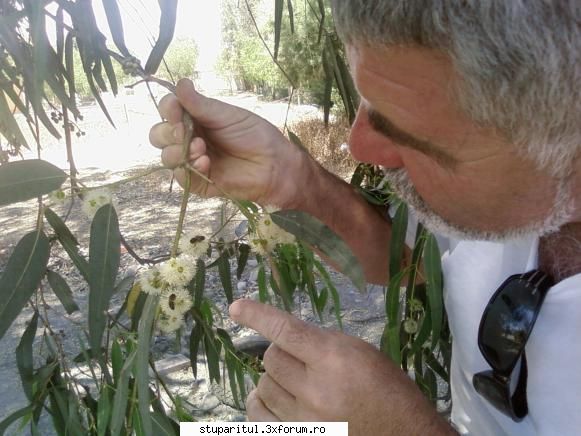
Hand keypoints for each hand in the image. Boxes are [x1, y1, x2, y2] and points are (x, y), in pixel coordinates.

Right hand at [148, 79, 311, 207]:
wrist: (273, 163)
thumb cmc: (254, 135)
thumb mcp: (227, 115)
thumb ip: (201, 104)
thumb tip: (180, 83)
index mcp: (195, 119)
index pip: (168, 111)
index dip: (167, 109)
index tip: (175, 107)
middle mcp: (189, 138)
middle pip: (159, 135)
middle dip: (167, 132)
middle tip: (183, 131)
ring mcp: (192, 160)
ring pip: (166, 157)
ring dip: (178, 151)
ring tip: (200, 148)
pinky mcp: (199, 181)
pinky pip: (181, 177)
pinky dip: (189, 168)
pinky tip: (206, 162)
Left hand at [229, 300, 452, 435]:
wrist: (403, 435)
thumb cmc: (387, 389)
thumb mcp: (361, 352)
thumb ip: (322, 343)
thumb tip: (285, 337)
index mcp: (335, 360)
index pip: (287, 331)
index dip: (258, 315)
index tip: (237, 307)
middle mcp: (315, 390)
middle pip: (271, 359)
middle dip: (282, 353)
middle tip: (302, 359)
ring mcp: (304, 420)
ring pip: (263, 385)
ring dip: (276, 379)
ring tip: (297, 382)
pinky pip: (258, 416)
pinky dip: (261, 403)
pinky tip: (272, 399)